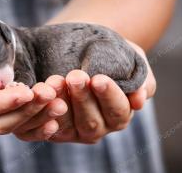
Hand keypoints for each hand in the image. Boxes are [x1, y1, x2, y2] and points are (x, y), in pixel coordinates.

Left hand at [14, 41, 155, 142]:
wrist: (79, 50)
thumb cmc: (108, 56)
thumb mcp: (131, 61)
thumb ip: (141, 80)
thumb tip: (140, 99)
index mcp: (118, 115)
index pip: (117, 111)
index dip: (109, 96)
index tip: (99, 78)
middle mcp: (97, 127)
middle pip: (91, 122)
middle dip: (82, 99)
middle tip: (75, 76)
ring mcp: (73, 130)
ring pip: (67, 125)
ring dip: (61, 104)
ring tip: (56, 81)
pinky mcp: (51, 128)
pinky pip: (45, 126)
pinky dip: (42, 113)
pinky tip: (40, 95)